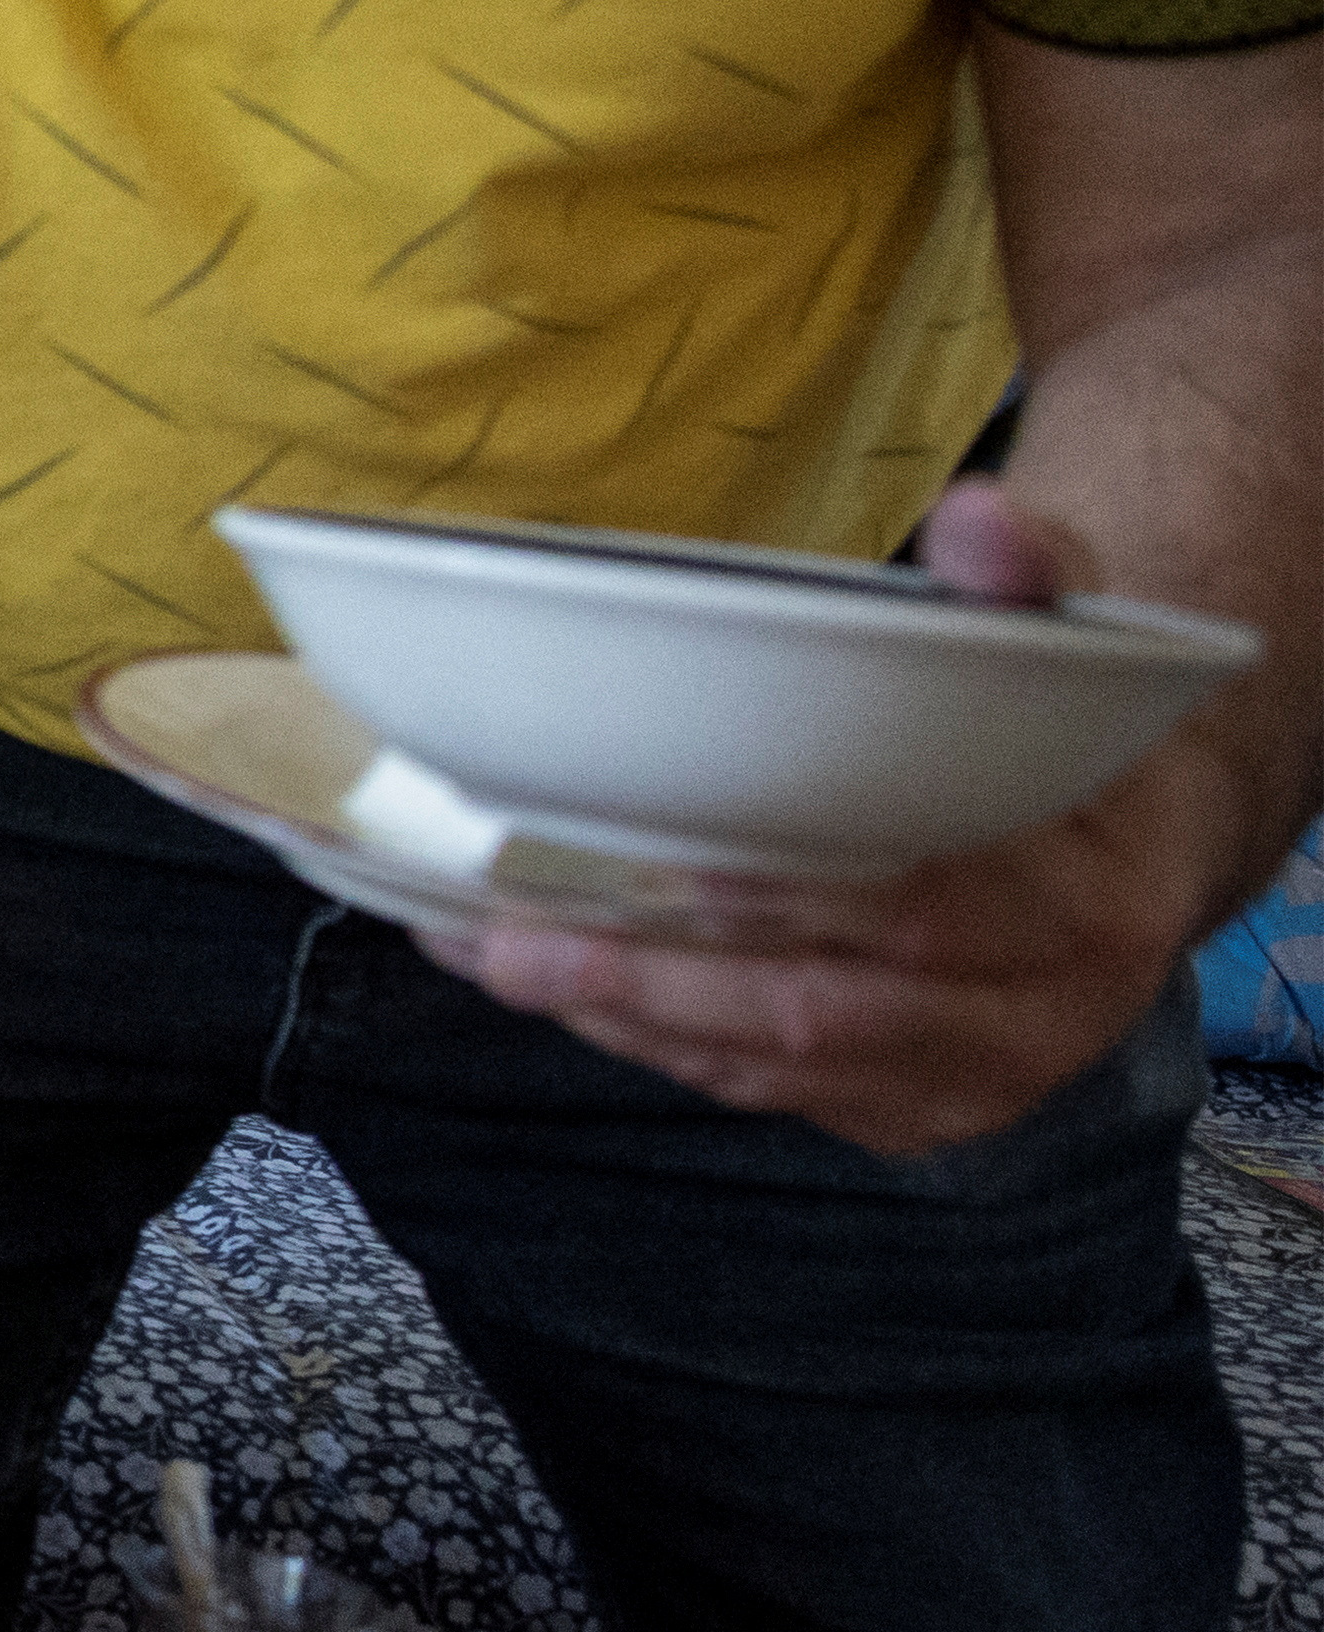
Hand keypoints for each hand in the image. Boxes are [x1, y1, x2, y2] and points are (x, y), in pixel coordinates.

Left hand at [419, 484, 1237, 1152]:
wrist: (1140, 847)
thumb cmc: (1063, 738)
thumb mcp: (1069, 642)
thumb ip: (1028, 574)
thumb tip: (980, 519)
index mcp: (1087, 898)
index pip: (921, 911)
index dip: (780, 896)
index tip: (657, 865)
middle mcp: (1038, 1012)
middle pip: (821, 1013)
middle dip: (655, 983)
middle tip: (509, 940)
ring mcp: (973, 1079)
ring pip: (777, 1067)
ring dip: (626, 1019)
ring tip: (491, 956)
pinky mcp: (914, 1113)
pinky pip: (770, 1092)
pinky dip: (658, 1044)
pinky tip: (561, 989)